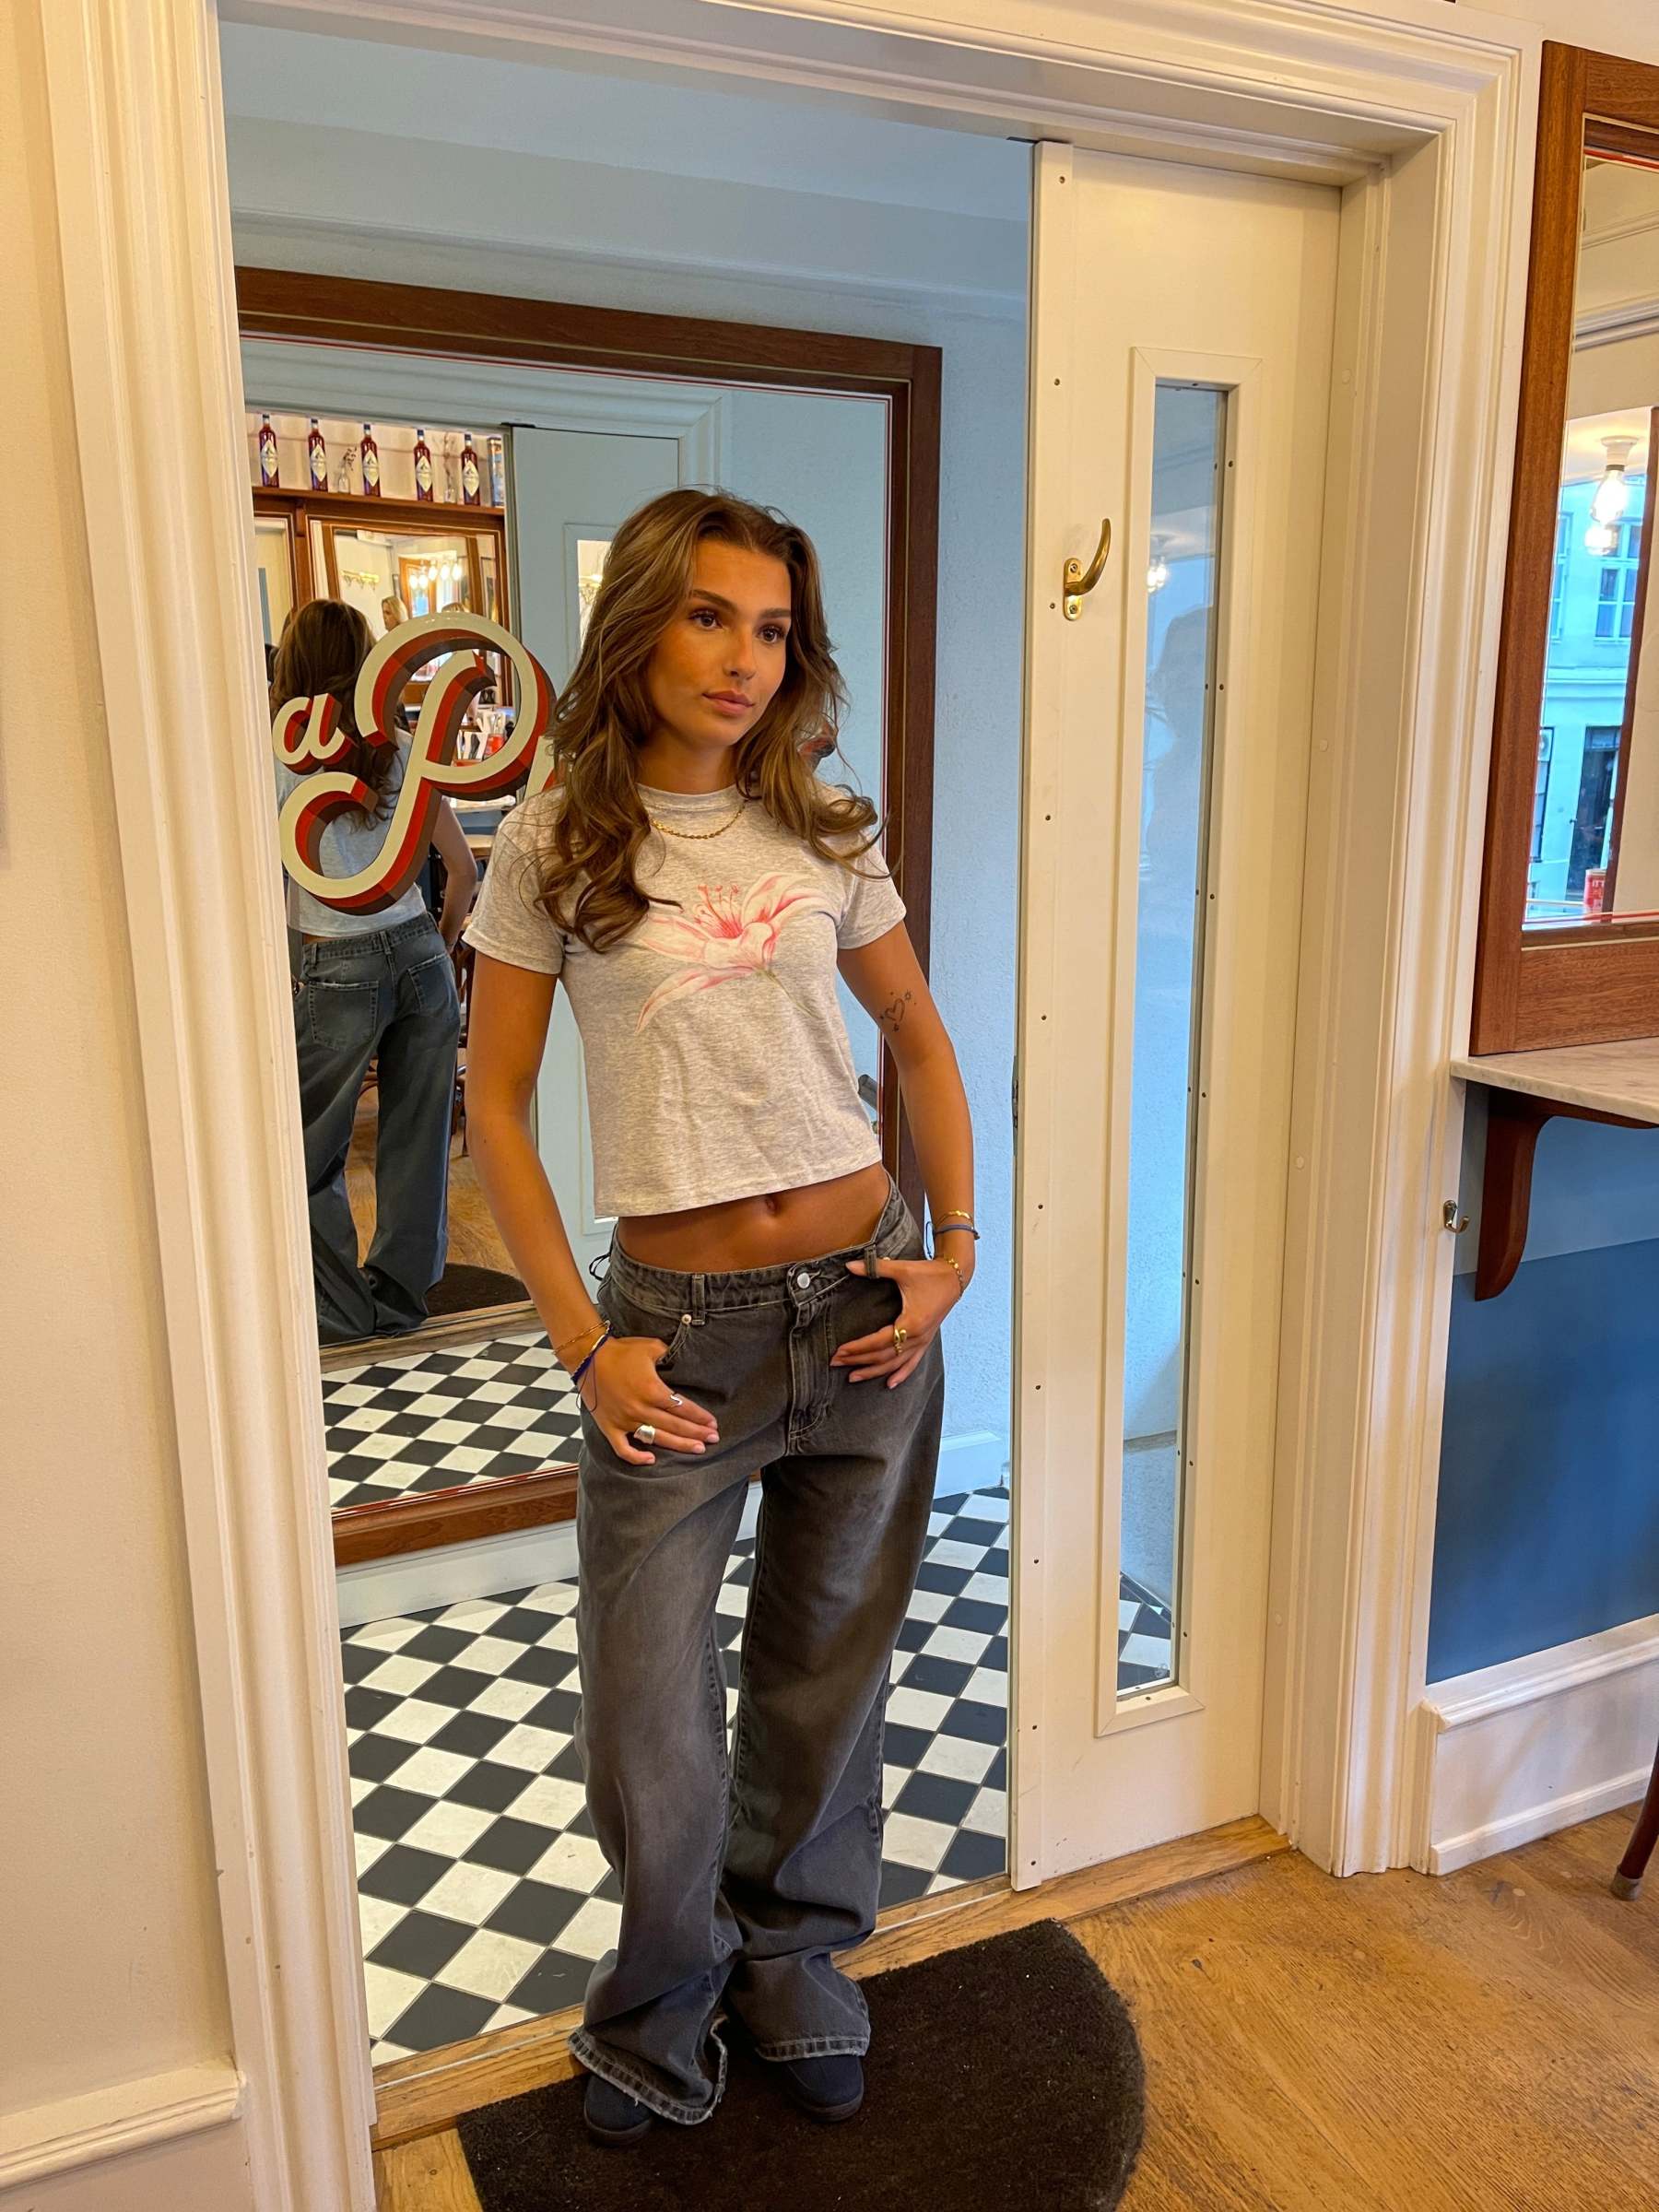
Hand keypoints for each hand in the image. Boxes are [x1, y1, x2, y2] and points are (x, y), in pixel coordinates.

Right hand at [581, 1335, 719, 1465]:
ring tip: (697, 1449)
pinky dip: (636, 1457)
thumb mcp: (652, 1347)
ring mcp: (624, 1420)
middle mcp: (640, 1408)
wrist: (588, 1357)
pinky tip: (651, 1460)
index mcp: (651, 1390)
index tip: (712, 1423)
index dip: (699, 1416)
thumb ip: (671, 1356)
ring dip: (678, 1445)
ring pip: (656, 1439)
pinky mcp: (610, 1427)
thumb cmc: (621, 1351)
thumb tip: (685, 1360)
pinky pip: (623, 1449)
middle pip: (675, 1426)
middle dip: (697, 1433)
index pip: (682, 1407)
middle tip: (714, 1438)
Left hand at [832, 1255, 963, 1387]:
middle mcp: (918, 1337)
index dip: (857, 1348)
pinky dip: (901, 1374)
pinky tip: (890, 1384)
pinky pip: (912, 1363)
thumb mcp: (902, 1269)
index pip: (878, 1341)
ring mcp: (923, 1341)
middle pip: (883, 1356)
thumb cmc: (929, 1273)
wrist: (954, 1277)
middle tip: (835, 1362)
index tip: (838, 1351)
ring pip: (895, 1364)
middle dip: (858, 1361)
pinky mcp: (926, 1341)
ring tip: (852, 1377)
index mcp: (911, 1322)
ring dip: (873, 1372)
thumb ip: (875, 1268)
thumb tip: (849, 1265)